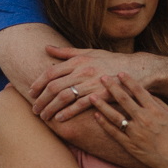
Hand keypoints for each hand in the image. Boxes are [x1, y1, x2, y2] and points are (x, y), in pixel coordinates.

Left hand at [29, 46, 147, 122]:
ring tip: (43, 117)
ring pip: (63, 97)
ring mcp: (91, 83)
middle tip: (34, 109)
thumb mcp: (89, 52)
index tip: (30, 92)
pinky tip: (59, 119)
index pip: (50, 72)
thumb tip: (46, 48)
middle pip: (53, 86)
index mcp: (78, 60)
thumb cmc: (111, 62)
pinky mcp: (100, 95)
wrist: (136, 70)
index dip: (37, 83)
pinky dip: (67, 113)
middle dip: (40, 99)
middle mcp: (82, 71)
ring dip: (50, 108)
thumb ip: (66, 52)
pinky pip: (79, 105)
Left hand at [90, 73, 167, 167]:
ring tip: (91, 96)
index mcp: (155, 111)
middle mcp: (144, 119)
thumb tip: (146, 92)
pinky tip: (97, 115)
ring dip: (102, 105)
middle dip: (112, 87)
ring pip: (114, 116)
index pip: (139, 91)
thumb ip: (158, 103)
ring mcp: (135, 133)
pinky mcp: (130, 145)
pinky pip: (114, 132)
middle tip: (102, 78)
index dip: (128, 81)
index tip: (120, 73)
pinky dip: (104, 123)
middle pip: (124, 100)